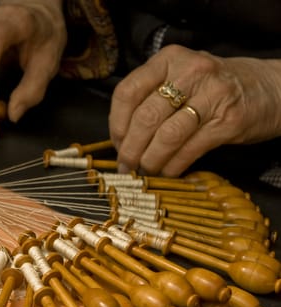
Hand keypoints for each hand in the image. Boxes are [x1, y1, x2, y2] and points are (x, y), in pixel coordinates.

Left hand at [109, 44, 280, 176]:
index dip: (116, 123)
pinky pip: (190, 150)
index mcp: (168, 59)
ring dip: (150, 160)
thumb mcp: (179, 77)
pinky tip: (167, 172)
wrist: (267, 87)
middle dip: (131, 148)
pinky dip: (173, 166)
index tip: (116, 143)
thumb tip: (121, 138)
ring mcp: (212, 96)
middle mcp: (189, 72)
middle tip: (126, 165)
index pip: (127, 92)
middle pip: (146, 117)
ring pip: (167, 136)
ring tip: (144, 171)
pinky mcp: (229, 121)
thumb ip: (150, 97)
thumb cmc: (212, 87)